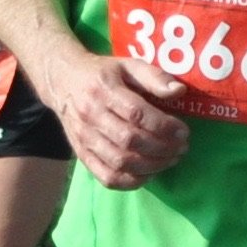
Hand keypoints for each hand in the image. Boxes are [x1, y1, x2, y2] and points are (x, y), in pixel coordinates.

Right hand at [53, 52, 191, 188]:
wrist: (62, 82)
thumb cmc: (102, 73)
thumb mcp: (128, 65)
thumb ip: (154, 77)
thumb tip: (179, 91)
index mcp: (103, 89)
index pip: (136, 114)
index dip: (164, 126)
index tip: (183, 131)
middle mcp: (91, 115)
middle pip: (129, 141)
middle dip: (162, 148)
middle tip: (182, 147)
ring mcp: (84, 138)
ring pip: (120, 162)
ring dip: (151, 166)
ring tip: (171, 159)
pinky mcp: (82, 155)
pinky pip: (107, 177)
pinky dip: (131, 182)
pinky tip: (149, 173)